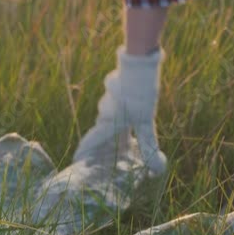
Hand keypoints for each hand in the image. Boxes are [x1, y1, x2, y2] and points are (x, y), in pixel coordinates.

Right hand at [73, 47, 166, 175]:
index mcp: (108, 124)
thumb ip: (148, 145)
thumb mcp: (145, 123)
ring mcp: (109, 98)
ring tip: (127, 130)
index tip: (76, 160)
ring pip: (109, 115)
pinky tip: (131, 107)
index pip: (90, 141)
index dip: (83, 152)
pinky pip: (115, 103)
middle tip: (109, 148)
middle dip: (104, 139)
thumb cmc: (138, 96)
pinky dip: (121, 110)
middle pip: (101, 129)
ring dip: (115, 123)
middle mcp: (105, 112)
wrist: (137, 64)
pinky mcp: (116, 89)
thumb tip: (157, 170)